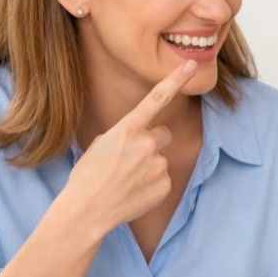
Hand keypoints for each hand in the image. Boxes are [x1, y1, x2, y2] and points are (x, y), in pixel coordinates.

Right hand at [66, 61, 196, 233]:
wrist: (87, 211)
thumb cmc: (87, 177)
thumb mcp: (99, 145)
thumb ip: (123, 136)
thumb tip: (135, 140)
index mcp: (127, 128)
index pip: (157, 98)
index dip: (175, 80)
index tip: (190, 66)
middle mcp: (146, 143)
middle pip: (163, 134)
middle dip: (152, 143)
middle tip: (131, 160)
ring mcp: (158, 165)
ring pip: (160, 160)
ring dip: (149, 167)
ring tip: (127, 180)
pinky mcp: (165, 185)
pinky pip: (164, 179)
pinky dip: (152, 185)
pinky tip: (134, 193)